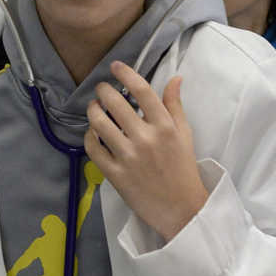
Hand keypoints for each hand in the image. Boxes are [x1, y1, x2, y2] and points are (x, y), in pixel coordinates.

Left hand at [85, 61, 208, 242]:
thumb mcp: (185, 135)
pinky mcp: (116, 175)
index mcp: (166, 127)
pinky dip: (90, 137)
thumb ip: (175, 106)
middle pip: (116, 104)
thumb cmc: (183, 169)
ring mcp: (129, 158)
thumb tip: (175, 78)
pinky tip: (94, 133)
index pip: (143, 91)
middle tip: (101, 89)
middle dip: (104, 91)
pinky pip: (94, 149)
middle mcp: (146, 139)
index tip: (116, 66)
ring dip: (93, 111)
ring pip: (100, 124)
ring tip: (94, 108)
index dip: (126, 74)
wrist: (181, 209)